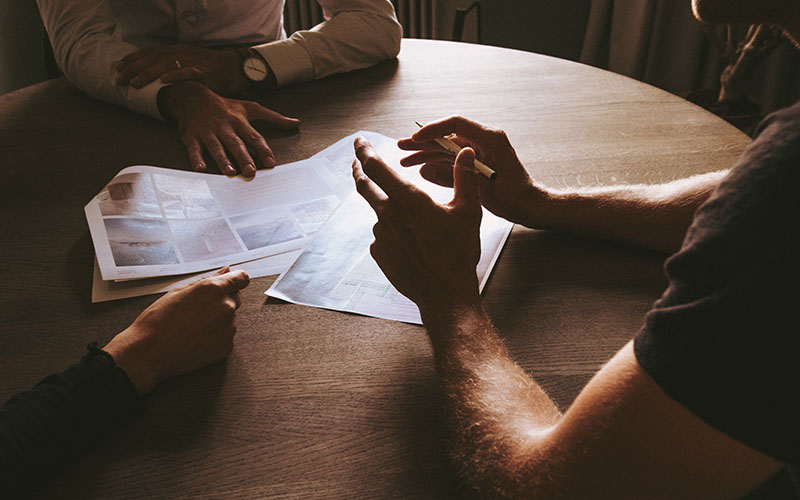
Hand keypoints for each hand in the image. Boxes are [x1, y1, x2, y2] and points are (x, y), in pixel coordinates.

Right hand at [103, 267, 249, 394]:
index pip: (241, 278)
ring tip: (192, 326)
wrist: (149, 353)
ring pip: (229, 318)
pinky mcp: (226, 346)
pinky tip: (196, 338)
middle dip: (222, 300)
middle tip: (198, 309)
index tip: (232, 282)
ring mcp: (228, 329)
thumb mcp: (179, 291)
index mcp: (214, 289)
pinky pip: (226, 336)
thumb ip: (208, 280)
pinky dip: (215, 336)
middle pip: (235, 298)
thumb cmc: (158, 321)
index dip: (236, 279)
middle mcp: (226, 307)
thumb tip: (225, 271)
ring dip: (218, 319)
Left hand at [115, 44, 250, 95]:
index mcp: (176, 51)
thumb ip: (171, 67)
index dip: (132, 59)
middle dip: (133, 68)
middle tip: (119, 79)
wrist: (234, 70)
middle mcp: (181, 53)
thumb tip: (151, 76)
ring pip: (165, 65)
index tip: (117, 68)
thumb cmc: (210, 70)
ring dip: (147, 73)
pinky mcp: (204, 72)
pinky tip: (163, 80)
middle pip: (152, 59)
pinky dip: (175, 75)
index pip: (149, 52)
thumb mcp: (187, 63)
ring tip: (135, 83)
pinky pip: (188, 72)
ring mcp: (192, 62)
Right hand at [158, 81, 299, 176]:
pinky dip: (196, 158)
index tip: (270, 163)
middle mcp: (225, 128)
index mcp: (240, 122)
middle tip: (251, 171)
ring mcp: (208, 133)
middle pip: (236, 144)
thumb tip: (296, 123)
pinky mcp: (192, 137)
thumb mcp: (251, 108)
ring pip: (216, 147)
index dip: (263, 150)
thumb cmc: (226, 106)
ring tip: (230, 172)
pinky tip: (200, 168)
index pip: (254, 137)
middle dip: (244, 157)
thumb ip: (274, 118)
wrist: (193, 97)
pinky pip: (194, 149)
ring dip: (223, 160)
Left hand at [352, 136, 481, 318]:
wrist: (445, 293)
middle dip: (359, 170)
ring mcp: (381, 235)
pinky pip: (383, 235)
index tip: (358, 141)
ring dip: (389, 209)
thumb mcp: (468, 211)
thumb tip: (465, 151)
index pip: (376, 167)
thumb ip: (464, 177)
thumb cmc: (458, 253)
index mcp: (408, 199)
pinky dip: (393, 232)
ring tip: (416, 225)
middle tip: (357, 161)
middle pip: (364, 186)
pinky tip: (412, 244)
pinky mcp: (379, 253)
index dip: (364, 151)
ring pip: (380, 213)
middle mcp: (388, 215)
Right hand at [399, 116, 551, 227]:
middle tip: (401, 147)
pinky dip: (437, 163)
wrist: (530, 206)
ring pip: (447, 148)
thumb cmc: (515, 196)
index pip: (456, 124)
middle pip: (448, 136)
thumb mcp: (481, 188)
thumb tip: (425, 169)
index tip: (415, 139)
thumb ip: (452, 177)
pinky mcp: (476, 162)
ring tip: (405, 159)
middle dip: (424, 142)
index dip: (433, 130)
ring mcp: (480, 151)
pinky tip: (421, 168)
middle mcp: (484, 140)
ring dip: (427, 154)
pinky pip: (453, 159)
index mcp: (490, 139)